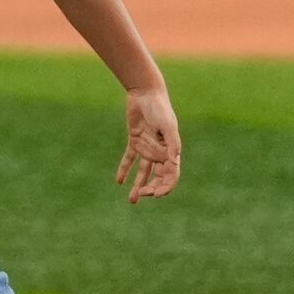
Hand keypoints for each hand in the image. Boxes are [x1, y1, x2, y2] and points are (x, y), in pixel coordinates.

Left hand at [117, 86, 181, 201]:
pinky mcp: (135, 140)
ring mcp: (147, 147)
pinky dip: (125, 169)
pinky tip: (119, 181)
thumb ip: (172, 143)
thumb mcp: (168, 125)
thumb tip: (174, 162)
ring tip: (133, 199)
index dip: (164, 187)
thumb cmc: (160, 108)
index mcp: (171, 151)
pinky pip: (129, 158)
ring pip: (143, 172)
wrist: (145, 93)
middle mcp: (160, 151)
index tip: (155, 194)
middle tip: (141, 195)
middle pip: (157, 177)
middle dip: (151, 188)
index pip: (171, 175)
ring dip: (139, 185)